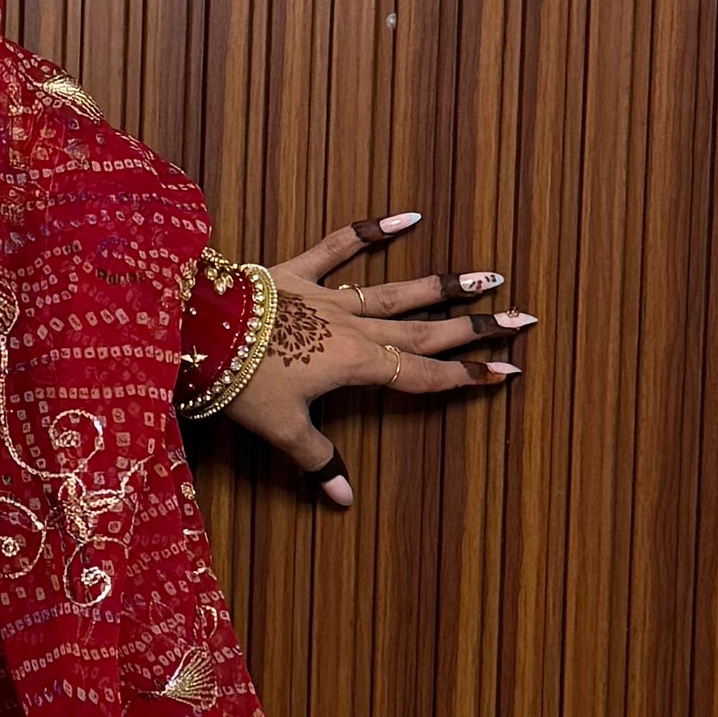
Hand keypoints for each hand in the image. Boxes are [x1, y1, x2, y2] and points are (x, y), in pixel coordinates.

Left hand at [220, 212, 531, 512]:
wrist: (196, 331)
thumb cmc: (239, 383)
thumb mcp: (282, 429)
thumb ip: (318, 461)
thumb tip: (343, 500)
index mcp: (356, 365)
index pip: (422, 375)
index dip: (464, 377)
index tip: (506, 373)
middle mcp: (353, 327)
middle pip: (425, 330)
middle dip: (475, 329)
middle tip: (522, 318)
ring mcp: (328, 296)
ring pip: (397, 291)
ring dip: (444, 285)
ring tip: (487, 275)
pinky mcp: (297, 272)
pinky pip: (339, 244)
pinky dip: (371, 230)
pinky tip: (407, 216)